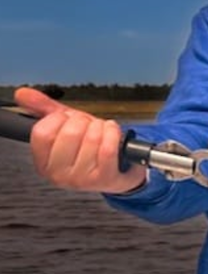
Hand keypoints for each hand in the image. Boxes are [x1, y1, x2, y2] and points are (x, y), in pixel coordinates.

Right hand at [13, 86, 146, 193]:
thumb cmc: (89, 147)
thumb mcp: (65, 126)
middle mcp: (59, 175)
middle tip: (89, 125)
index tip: (67, 119)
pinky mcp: (105, 179)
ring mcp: (82, 180)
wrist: (118, 169)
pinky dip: (113, 133)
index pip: (42, 133)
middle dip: (83, 120)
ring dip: (101, 126)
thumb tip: (22, 93)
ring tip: (102, 130)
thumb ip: (44, 109)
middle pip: (69, 133)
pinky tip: (112, 132)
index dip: (58, 118)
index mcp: (43, 163)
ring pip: (91, 139)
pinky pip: (108, 148)